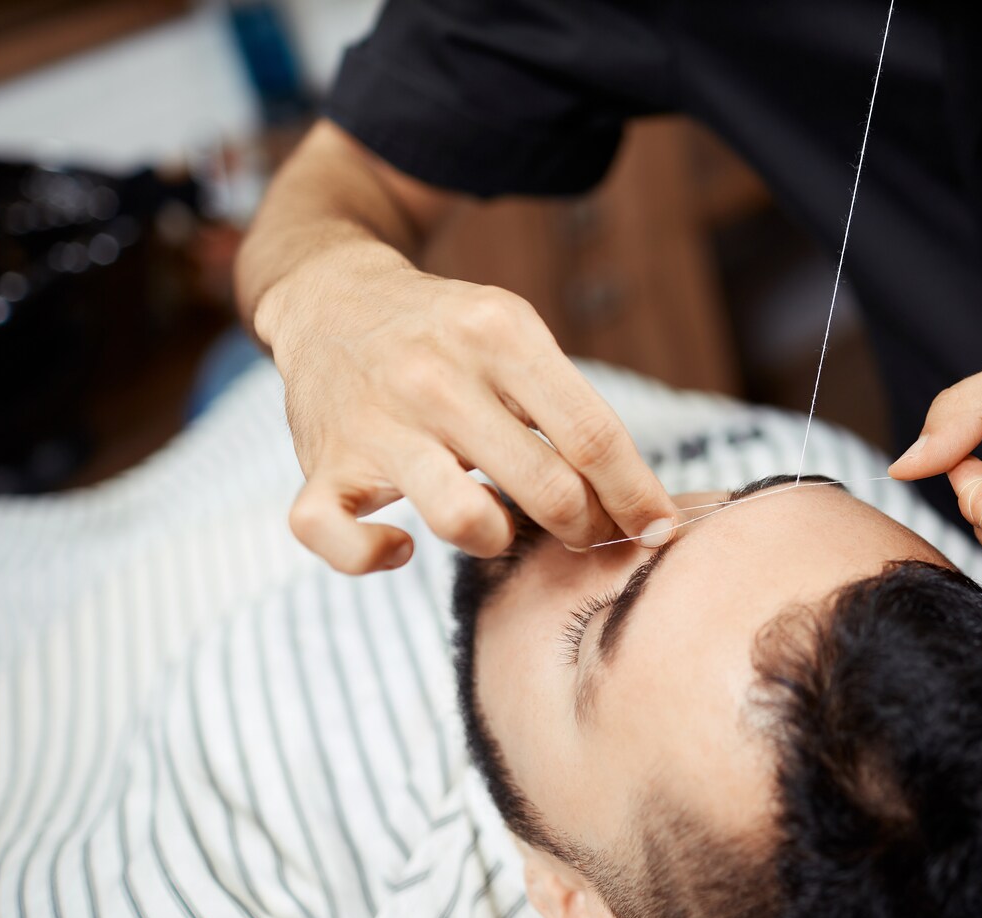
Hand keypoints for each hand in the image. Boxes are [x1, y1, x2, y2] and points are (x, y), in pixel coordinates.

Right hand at [257, 260, 677, 572]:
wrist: (332, 297)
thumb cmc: (450, 336)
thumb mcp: (517, 336)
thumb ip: (572, 409)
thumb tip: (646, 506)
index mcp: (500, 334)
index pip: (593, 435)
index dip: (637, 496)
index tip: (660, 530)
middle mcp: (437, 377)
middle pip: (547, 487)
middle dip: (585, 526)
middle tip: (587, 530)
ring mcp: (375, 422)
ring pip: (461, 519)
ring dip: (498, 541)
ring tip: (500, 525)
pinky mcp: (321, 463)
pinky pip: (338, 539)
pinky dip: (374, 557)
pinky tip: (402, 546)